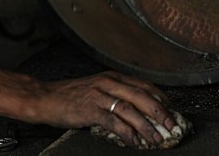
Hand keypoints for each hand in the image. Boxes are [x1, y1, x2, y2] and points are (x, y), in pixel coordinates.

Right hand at [33, 71, 175, 146]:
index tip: (172, 111)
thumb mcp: (97, 89)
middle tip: (171, 125)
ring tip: (156, 138)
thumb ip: (117, 96)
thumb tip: (140, 112)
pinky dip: (126, 132)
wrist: (45, 98)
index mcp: (112, 77)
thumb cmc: (71, 96)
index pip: (144, 85)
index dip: (161, 98)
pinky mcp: (90, 109)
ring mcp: (99, 95)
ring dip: (146, 125)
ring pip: (130, 109)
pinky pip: (113, 122)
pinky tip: (134, 141)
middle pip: (141, 95)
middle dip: (160, 111)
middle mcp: (108, 82)